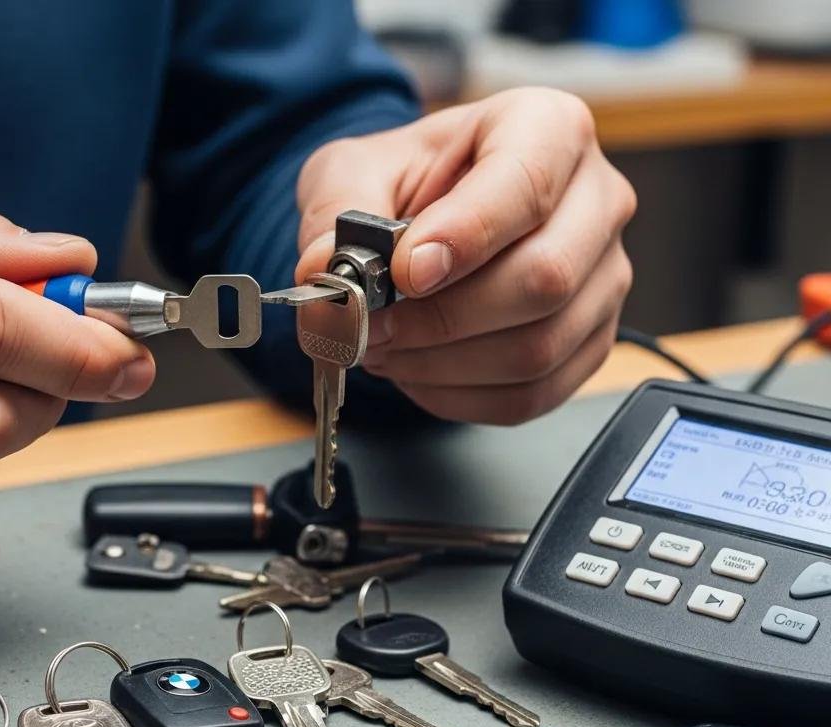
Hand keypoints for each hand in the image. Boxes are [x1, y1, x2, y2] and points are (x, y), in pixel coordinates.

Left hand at [296, 88, 635, 423]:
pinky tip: (420, 371)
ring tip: (388, 348)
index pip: (526, 185)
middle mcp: (595, 201)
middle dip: (442, 319)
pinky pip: (532, 394)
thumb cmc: (407, 185)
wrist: (428, 220)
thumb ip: (337, 213)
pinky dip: (460, 396)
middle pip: (544, 279)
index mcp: (548, 128)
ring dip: (442, 365)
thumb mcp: (354, 171)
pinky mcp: (588, 342)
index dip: (464, 237)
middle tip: (376, 327)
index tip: (404, 273)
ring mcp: (603, 279)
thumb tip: (326, 273)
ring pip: (538, 348)